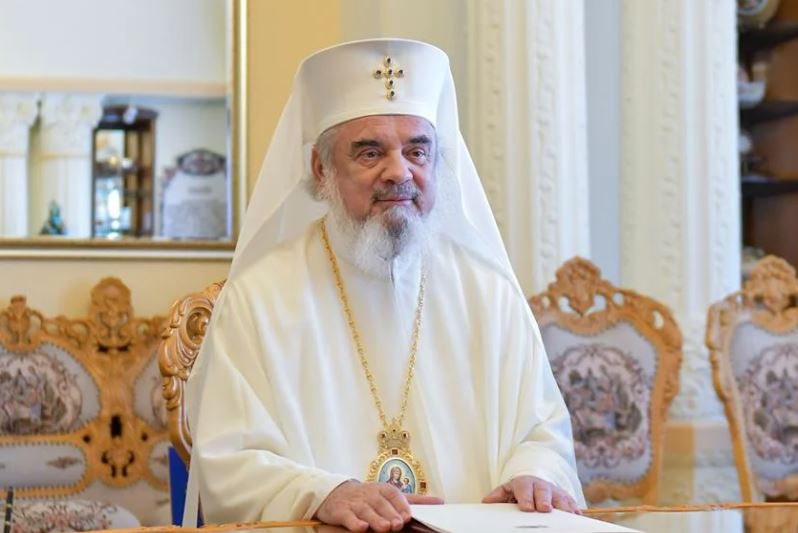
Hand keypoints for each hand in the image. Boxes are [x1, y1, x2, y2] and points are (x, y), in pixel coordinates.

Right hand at [315, 481, 443, 531]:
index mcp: (383, 490)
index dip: (401, 505)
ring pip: (366, 511)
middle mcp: (370, 495)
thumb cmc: (368, 497)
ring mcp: (355, 503)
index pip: (394, 495)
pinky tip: (361, 528)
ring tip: (385, 527)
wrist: (336, 493)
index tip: (408, 516)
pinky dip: (354, 522)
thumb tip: (440, 501)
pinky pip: (348, 517)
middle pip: (381, 504)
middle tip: (398, 524)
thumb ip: (413, 500)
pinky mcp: (341, 511)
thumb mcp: (389, 495)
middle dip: (390, 514)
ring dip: (375, 519)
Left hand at [482, 475, 580, 513]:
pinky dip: (575, 510)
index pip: (524, 489)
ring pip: (560, 497)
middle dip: (544, 500)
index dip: (526, 498)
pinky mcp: (566, 498)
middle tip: (545, 509)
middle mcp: (541, 486)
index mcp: (525, 483)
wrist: (536, 483)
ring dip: (563, 506)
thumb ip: (498, 496)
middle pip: (543, 491)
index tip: (527, 508)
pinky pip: (572, 503)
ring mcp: (555, 491)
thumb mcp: (507, 490)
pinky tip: (577, 517)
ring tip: (565, 515)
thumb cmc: (520, 491)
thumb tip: (486, 502)